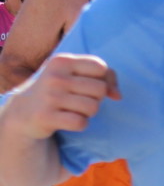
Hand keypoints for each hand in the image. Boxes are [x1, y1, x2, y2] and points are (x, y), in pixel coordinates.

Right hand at [5, 53, 119, 137]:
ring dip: (88, 113)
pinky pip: (81, 123)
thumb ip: (104, 77)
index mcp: (62, 61)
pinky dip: (80, 124)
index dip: (103, 79)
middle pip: (100, 89)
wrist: (23, 111)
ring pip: (93, 107)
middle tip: (80, 100)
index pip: (100, 67)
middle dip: (96, 98)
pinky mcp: (46, 117)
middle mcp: (55, 76)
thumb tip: (118, 95)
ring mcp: (50, 97)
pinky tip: (68, 120)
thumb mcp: (74, 74)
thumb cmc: (57, 90)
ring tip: (73, 110)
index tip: (91, 86)